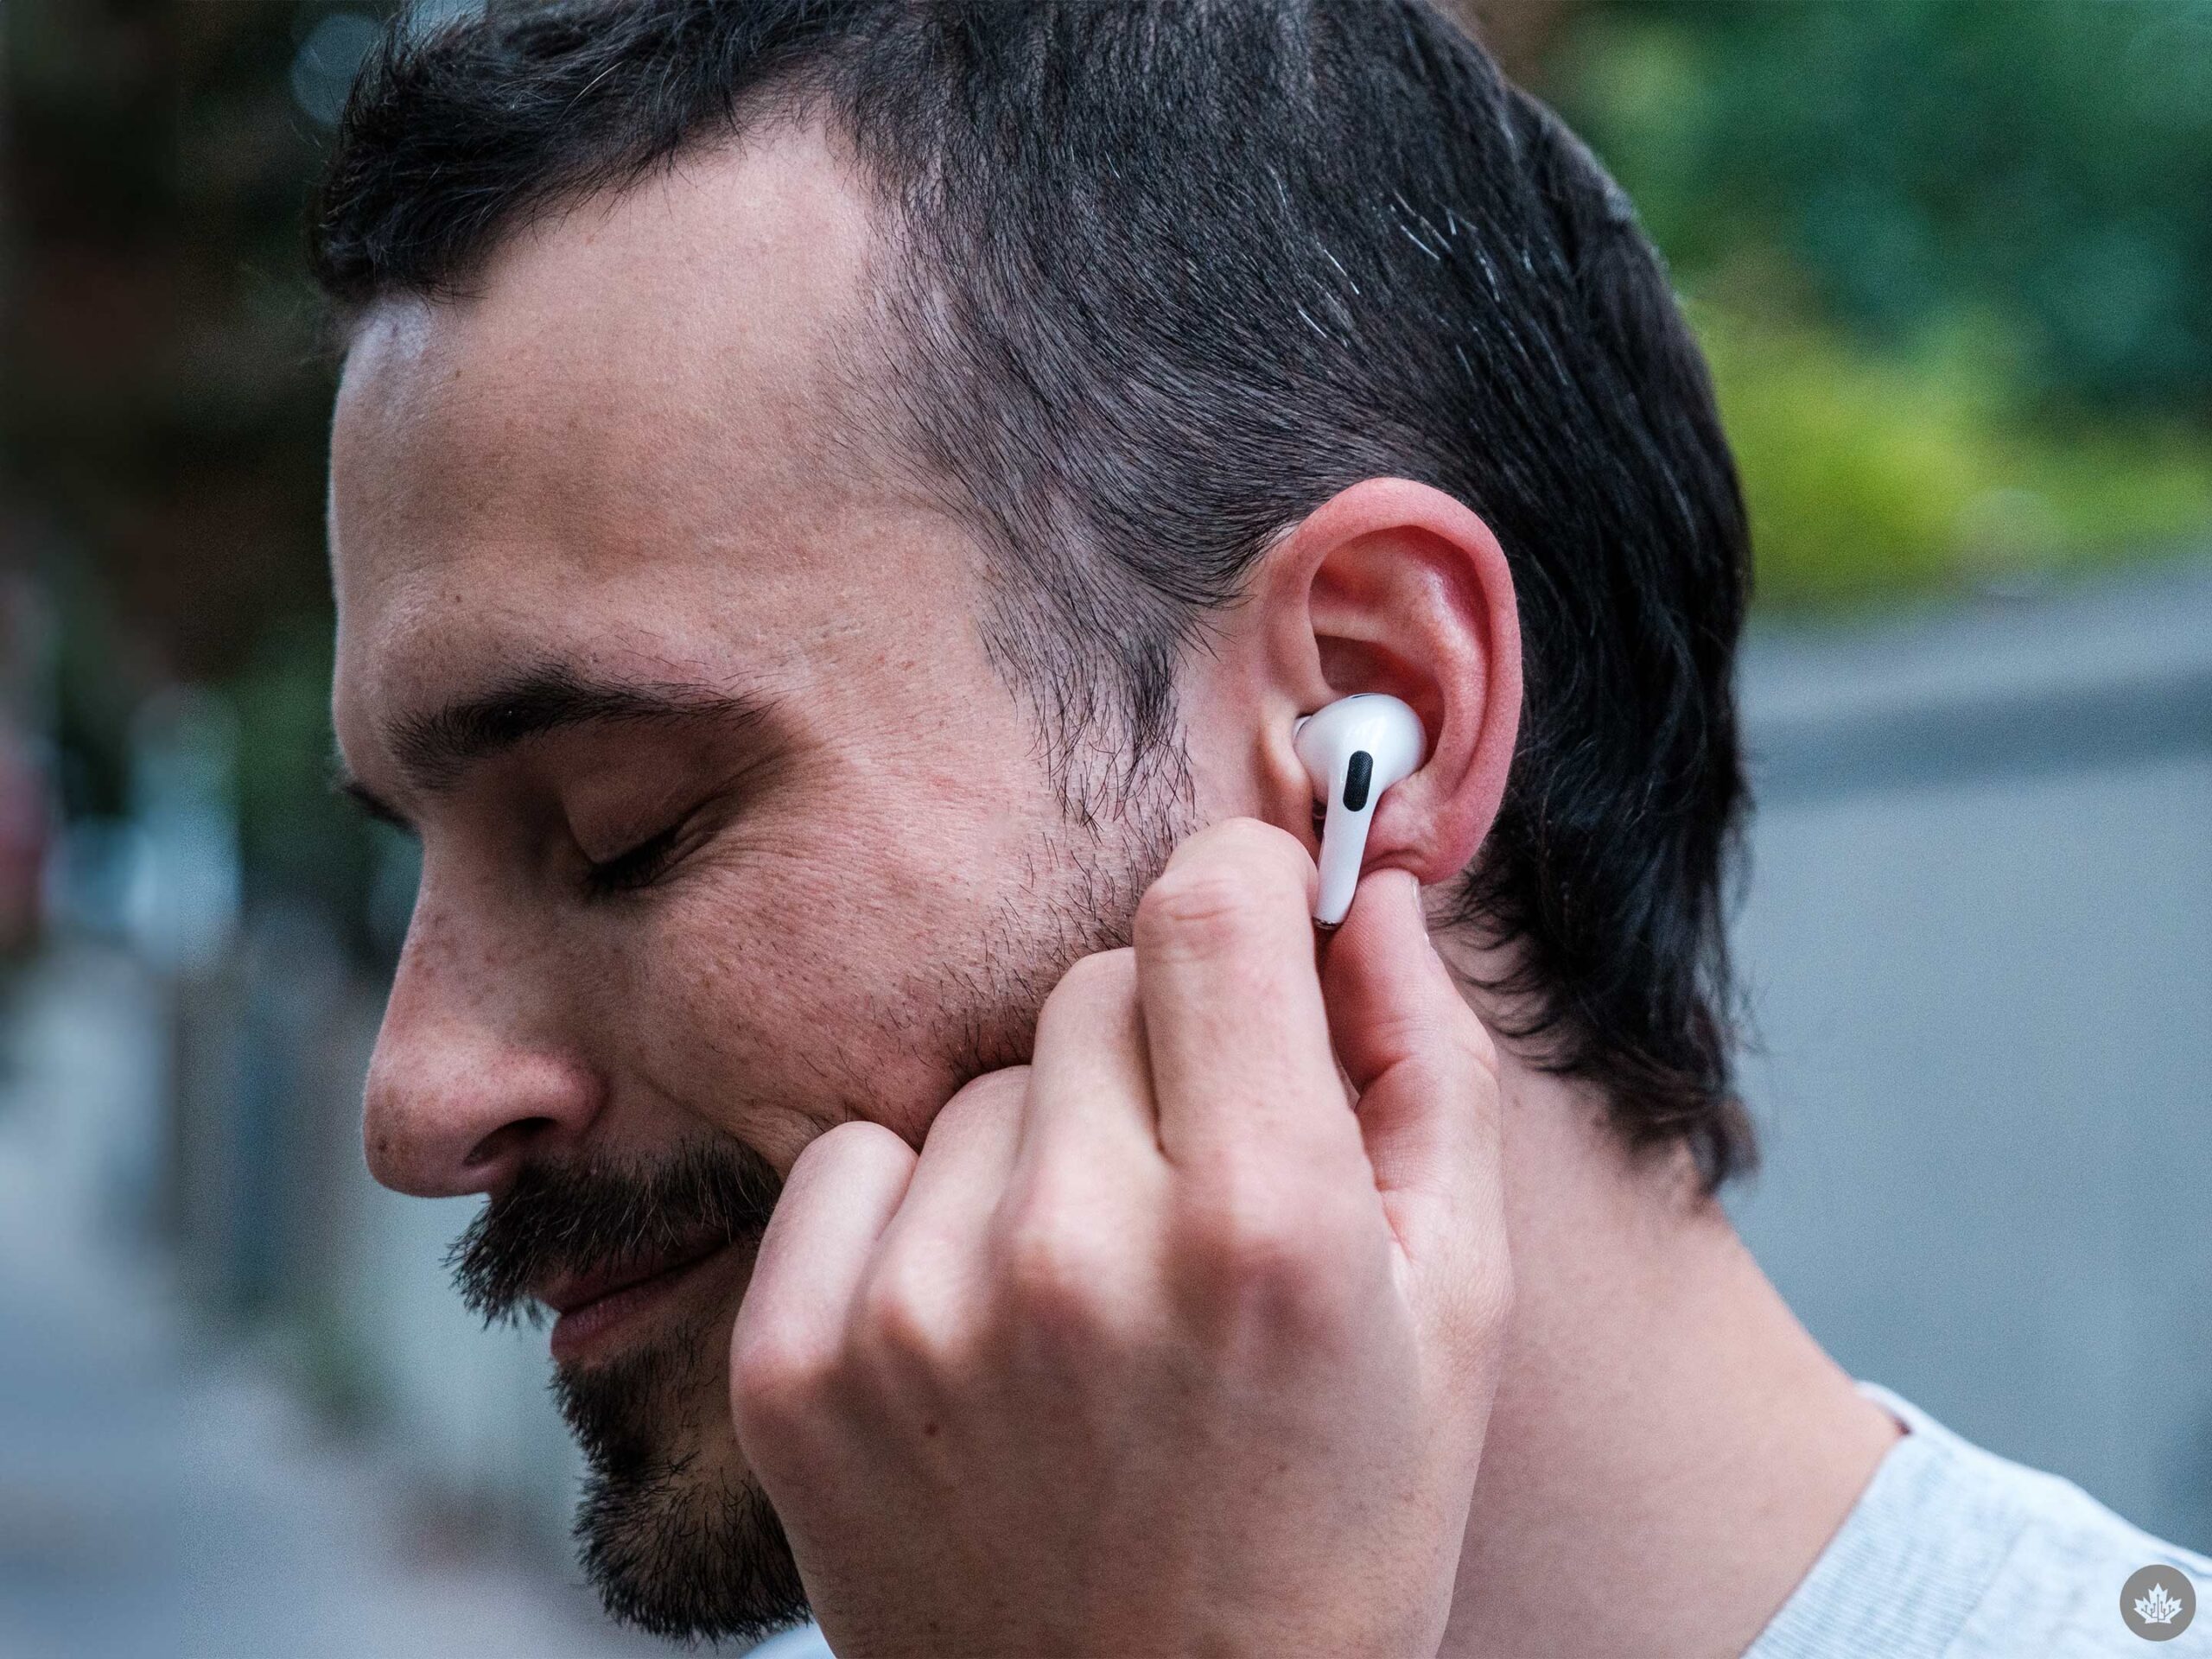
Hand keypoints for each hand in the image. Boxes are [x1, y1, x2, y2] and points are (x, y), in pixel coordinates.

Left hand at [730, 819, 1511, 1658]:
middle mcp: (1072, 1252)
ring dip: (1045, 1152)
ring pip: (986, 1087)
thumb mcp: (1454, 1315)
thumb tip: (1358, 896)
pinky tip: (983, 1334)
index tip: (1252, 947)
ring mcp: (913, 1314)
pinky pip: (855, 1164)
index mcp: (1263, 1226)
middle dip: (1161, 1056)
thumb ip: (1426, 1069)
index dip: (1240, 896)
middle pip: (1096, 985)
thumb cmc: (1331, 1538)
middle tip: (1194, 1203)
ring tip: (1091, 1307)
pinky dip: (918, 1217)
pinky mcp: (792, 1369)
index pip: (1203, 903)